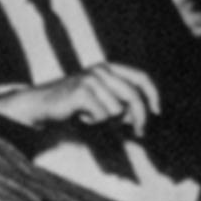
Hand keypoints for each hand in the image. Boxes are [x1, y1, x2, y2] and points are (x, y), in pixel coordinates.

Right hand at [0, 61, 162, 133]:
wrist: (42, 103)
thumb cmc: (75, 103)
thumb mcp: (102, 98)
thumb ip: (122, 102)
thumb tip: (143, 117)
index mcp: (110, 67)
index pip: (141, 77)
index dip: (153, 95)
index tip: (158, 112)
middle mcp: (102, 69)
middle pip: (133, 95)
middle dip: (140, 117)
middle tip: (140, 133)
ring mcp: (91, 79)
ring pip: (117, 109)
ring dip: (107, 119)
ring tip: (91, 115)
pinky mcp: (81, 92)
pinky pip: (102, 115)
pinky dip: (94, 121)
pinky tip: (82, 115)